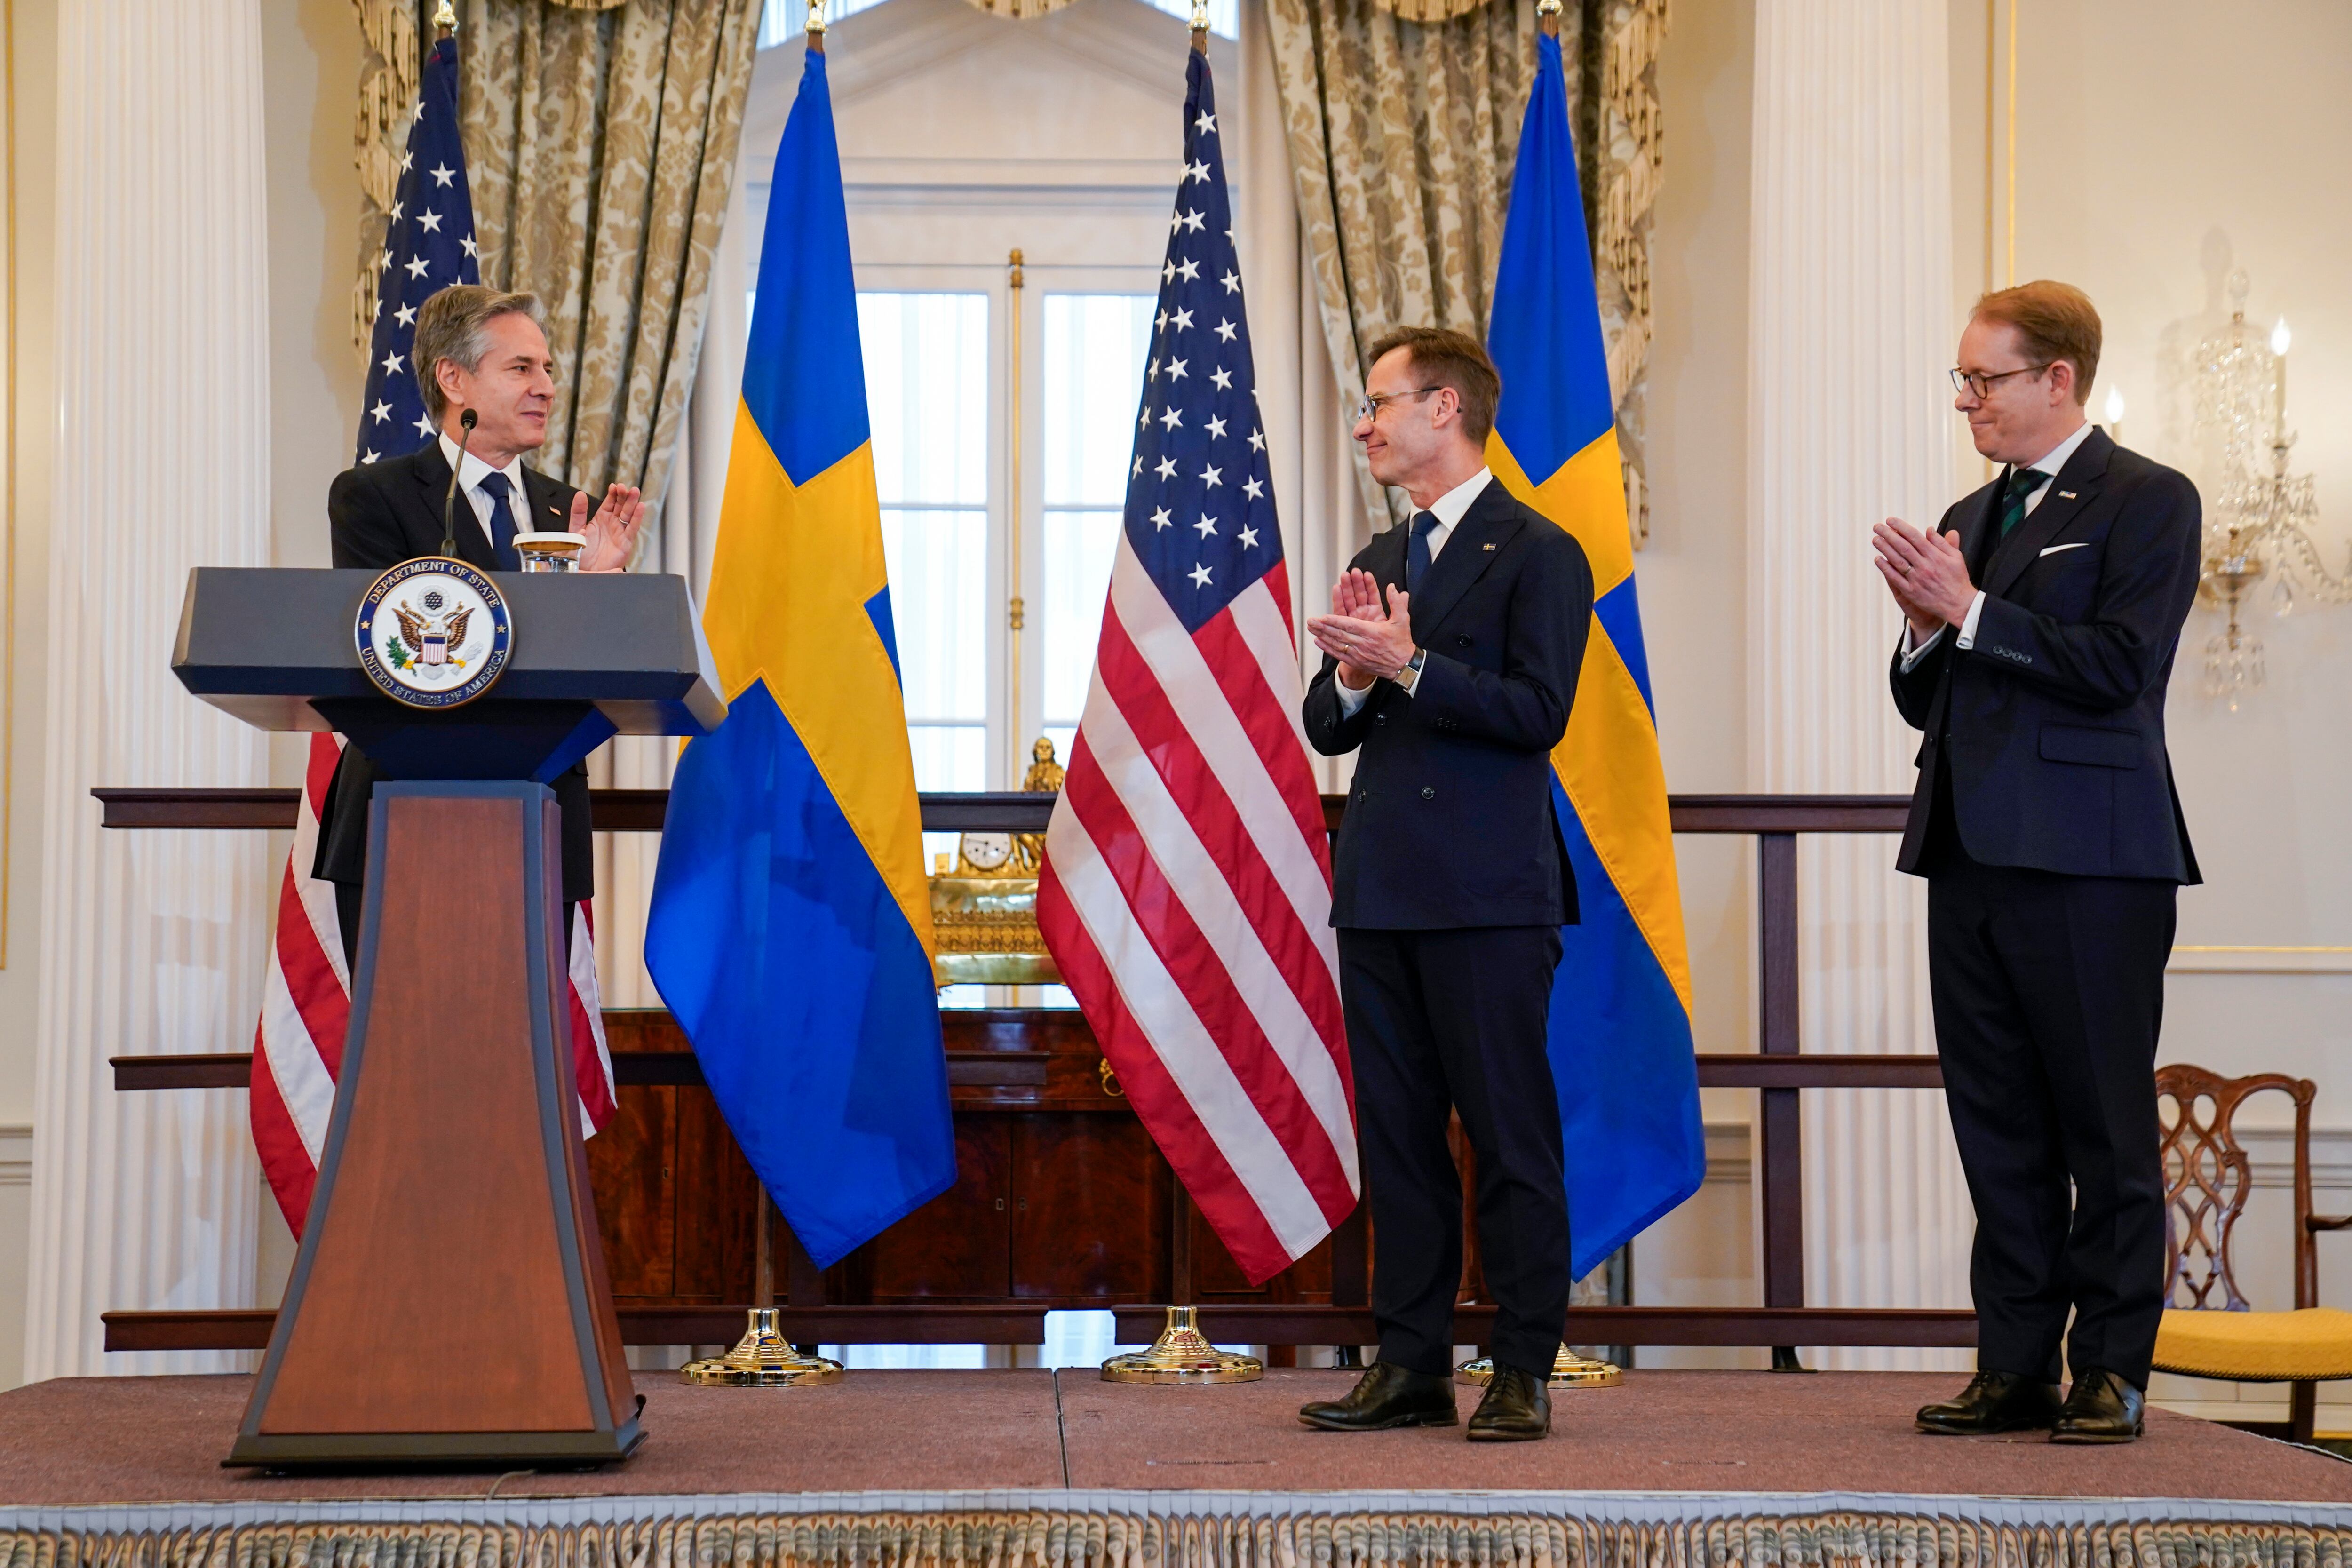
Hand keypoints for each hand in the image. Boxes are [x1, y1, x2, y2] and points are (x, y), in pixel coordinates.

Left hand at [572, 483, 643, 572]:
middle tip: (623, 487)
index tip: (614, 486)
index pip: (609, 502)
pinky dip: (637, 518)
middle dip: (623, 496)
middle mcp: (612, 524)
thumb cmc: (581, 554)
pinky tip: (640, 507)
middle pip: (621, 506)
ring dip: (632, 503)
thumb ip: (578, 513)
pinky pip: (632, 528)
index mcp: (600, 519)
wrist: (585, 572)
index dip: (613, 494)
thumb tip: (580, 494)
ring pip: (628, 514)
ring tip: (634, 492)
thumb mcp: (575, 530)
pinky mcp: (626, 543)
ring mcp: (620, 532)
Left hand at [1307, 569, 1416, 683]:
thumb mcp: (1402, 620)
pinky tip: (1318, 642)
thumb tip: (1391, 587)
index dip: (1335, 621)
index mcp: (1372, 632)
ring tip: (1311, 629)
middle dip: (1323, 627)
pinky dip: (1327, 648)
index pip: (1350, 625)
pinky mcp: (1356, 662)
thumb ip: (1397, 602)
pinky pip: (1339, 655)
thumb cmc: (1402, 643)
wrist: (1404, 666)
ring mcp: (1358, 654)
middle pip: (1339, 635)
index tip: (1323, 617)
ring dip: (1322, 636)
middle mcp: (1363, 644)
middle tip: (1310, 621)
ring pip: (1336, 644)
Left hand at [1872, 517, 1972, 637]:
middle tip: (1877, 526)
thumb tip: (1929, 529)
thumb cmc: (1957, 578)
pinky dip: (1886, 568)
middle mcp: (1925, 566)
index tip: (1890, 520)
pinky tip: (1878, 559)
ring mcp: (1917, 579)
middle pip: (1903, 547)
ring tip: (1875, 539)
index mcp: (1935, 556)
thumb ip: (1942, 543)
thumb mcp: (1956, 557)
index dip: (1901, 527)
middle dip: (1888, 535)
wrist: (1959, 604)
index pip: (1915, 537)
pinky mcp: (1911, 592)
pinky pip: (1895, 578)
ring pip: (1897, 561)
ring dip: (1885, 549)